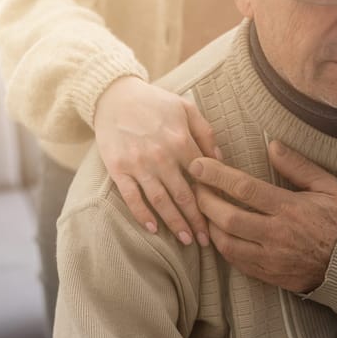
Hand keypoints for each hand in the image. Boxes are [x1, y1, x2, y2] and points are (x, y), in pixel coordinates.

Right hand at [95, 76, 221, 245]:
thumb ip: (206, 132)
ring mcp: (138, 164)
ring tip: (187, 241)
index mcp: (180, 140)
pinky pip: (132, 198)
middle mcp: (160, 155)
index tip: (221, 216)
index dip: (213, 199)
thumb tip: (220, 159)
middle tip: (207, 241)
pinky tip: (153, 230)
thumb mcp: (186, 108)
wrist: (114, 96)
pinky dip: (142, 215)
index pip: (202, 178)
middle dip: (197, 221)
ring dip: (175, 223)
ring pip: (160, 201)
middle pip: (184, 195)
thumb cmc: (155, 103)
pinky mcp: (118, 169)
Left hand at [189, 141, 336, 292]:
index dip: (217, 176)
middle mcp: (277, 234)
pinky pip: (235, 261)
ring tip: (203, 209)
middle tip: (195, 187)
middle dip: (204, 201)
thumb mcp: (327, 186)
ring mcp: (270, 258)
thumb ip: (299, 166)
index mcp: (290, 208)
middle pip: (229, 217)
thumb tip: (272, 146)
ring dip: (209, 224)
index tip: (198, 165)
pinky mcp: (266, 274)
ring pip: (226, 242)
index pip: (245, 188)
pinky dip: (221, 245)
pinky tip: (218, 231)